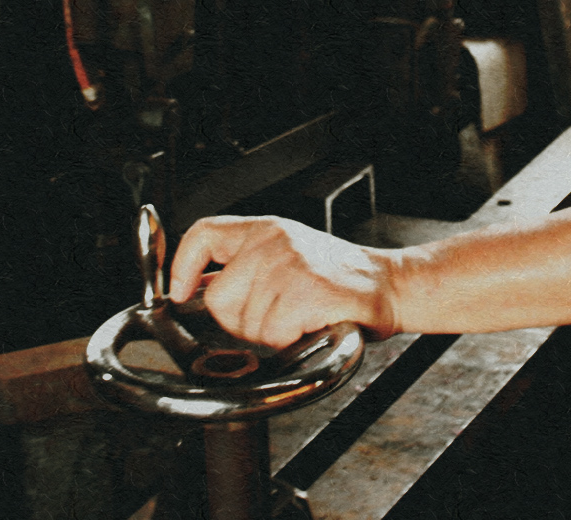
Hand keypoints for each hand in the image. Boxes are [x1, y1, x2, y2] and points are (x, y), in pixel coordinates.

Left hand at [167, 216, 399, 348]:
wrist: (391, 285)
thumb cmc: (339, 279)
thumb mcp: (288, 256)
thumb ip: (246, 267)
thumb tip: (198, 290)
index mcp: (266, 229)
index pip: (205, 234)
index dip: (182, 266)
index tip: (179, 292)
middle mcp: (274, 241)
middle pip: (217, 298)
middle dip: (240, 322)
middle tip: (275, 317)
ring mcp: (290, 265)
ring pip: (246, 323)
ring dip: (271, 334)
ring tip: (300, 318)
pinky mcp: (307, 291)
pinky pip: (274, 334)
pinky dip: (291, 341)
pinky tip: (310, 326)